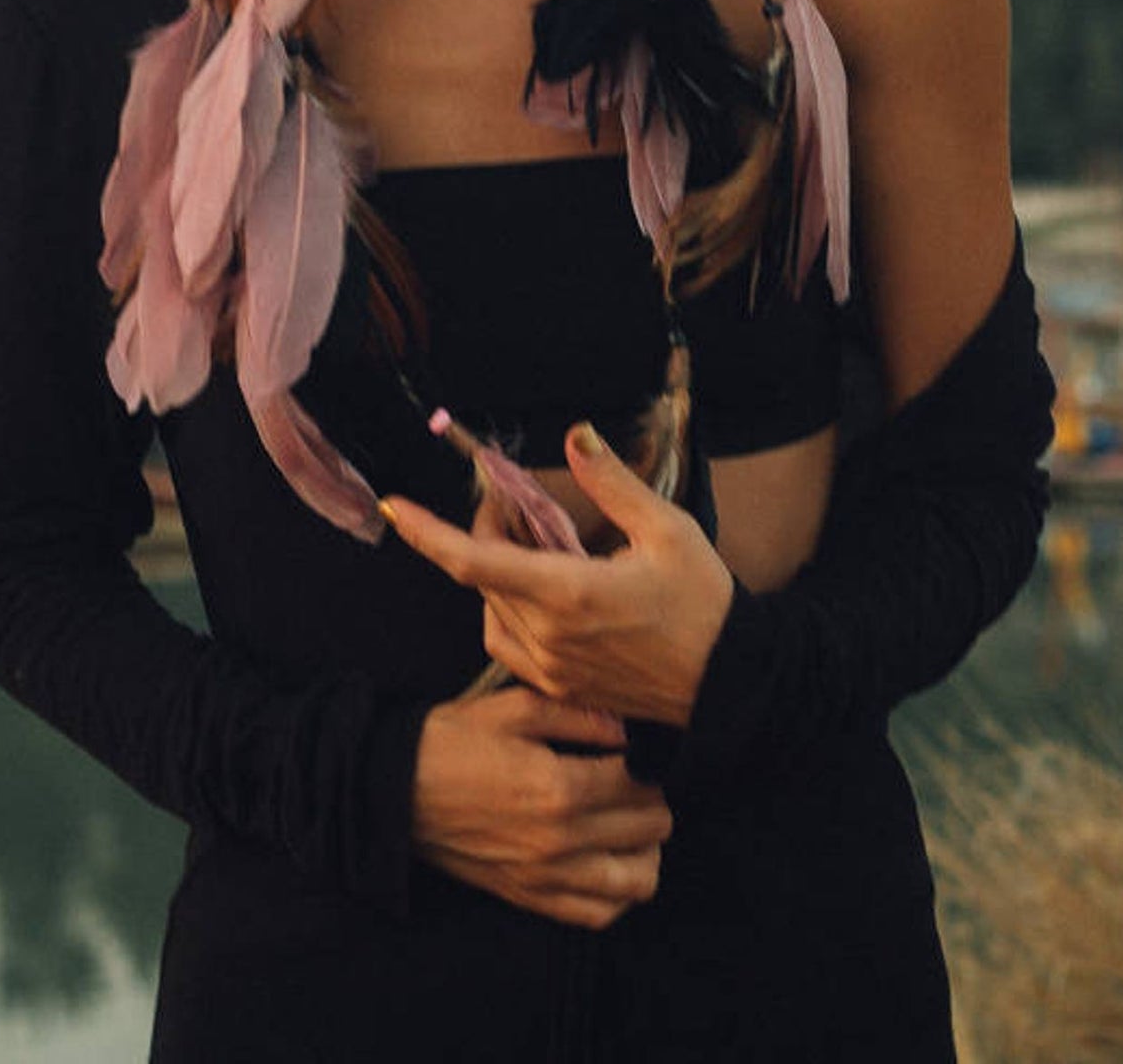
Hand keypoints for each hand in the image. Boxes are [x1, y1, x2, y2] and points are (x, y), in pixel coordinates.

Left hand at [384, 423, 734, 724]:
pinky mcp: (558, 687)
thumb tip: (575, 435)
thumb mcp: (667, 528)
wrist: (729, 684)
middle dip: (487, 530)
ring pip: (491, 609)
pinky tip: (539, 590)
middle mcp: (548, 635)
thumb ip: (612, 482)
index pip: (473, 560)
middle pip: (482, 575)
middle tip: (513, 501)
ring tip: (532, 544)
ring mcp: (550, 667)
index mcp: (569, 591)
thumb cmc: (704, 602)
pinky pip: (507, 642)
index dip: (426, 532)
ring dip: (496, 571)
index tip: (392, 506)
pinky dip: (507, 609)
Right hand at [411, 684, 671, 928]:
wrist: (396, 790)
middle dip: (652, 799)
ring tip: (633, 823)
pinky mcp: (530, 898)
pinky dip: (620, 893)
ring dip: (647, 849)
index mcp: (559, 787)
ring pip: (637, 881)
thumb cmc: (452, 741)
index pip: (640, 782)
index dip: (649, 761)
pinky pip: (599, 914)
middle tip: (638, 780)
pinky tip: (613, 862)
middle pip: (648, 829)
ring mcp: (547, 877)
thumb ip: (576, 714)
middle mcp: (561, 841)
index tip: (639, 750)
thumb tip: (625, 725)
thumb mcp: (512, 708)